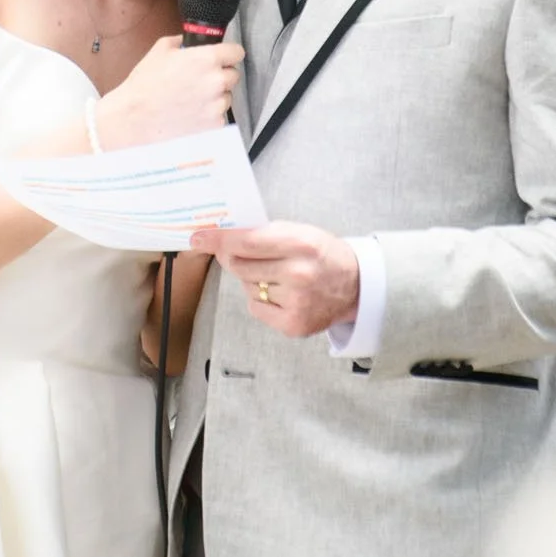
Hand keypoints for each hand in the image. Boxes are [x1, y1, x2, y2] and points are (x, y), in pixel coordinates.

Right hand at [96, 35, 243, 150]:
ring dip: (215, 97)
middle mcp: (216, 82)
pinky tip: (190, 113)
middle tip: (200, 80)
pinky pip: (219, 116)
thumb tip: (189, 41)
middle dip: (220, 76)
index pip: (237, 52)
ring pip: (227, 97)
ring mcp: (217, 105)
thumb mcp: (160, 50)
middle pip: (233, 75)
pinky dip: (209, 115)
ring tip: (191, 99)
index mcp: (207, 59)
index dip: (228, 54)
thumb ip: (182, 42)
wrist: (134, 118)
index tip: (224, 58)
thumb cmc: (144, 86)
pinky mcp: (214, 125)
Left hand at [193, 221, 358, 337]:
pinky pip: (256, 307)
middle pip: (240, 266)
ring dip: (253, 279)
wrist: (356, 286)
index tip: (199, 238)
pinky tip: (281, 293)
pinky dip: (261, 299)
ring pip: (247, 287)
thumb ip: (264, 233)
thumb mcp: (300, 232)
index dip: (218, 240)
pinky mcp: (293, 325)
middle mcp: (298, 274)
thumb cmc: (323, 254)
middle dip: (234, 258)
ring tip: (278, 276)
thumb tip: (222, 237)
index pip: (246, 242)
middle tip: (240, 254)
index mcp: (300, 245)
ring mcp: (296, 302)